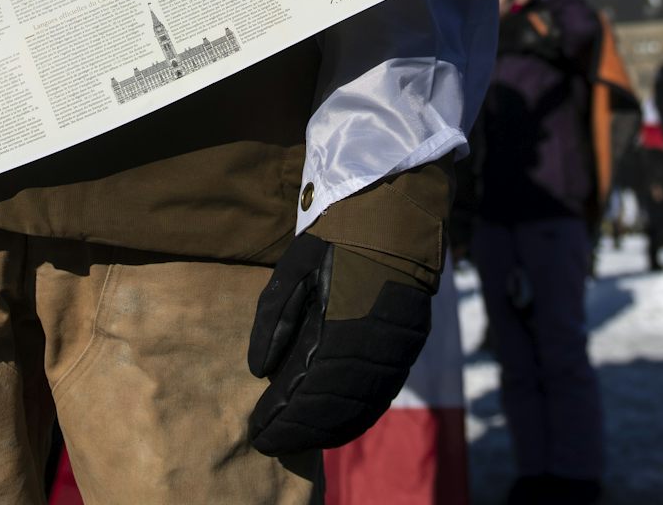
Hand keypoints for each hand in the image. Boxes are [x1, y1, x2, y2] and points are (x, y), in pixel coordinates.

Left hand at [246, 232, 432, 455]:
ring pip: (357, 409)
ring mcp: (394, 353)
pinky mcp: (408, 352)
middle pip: (330, 408)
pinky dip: (355, 419)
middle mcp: (369, 349)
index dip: (279, 416)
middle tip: (267, 444)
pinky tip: (334, 429)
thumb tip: (258, 373)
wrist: (396, 218)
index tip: (255, 431)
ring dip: (324, 431)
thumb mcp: (293, 270)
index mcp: (337, 327)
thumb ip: (274, 321)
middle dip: (296, 431)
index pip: (303, 389)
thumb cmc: (337, 241)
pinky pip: (380, 398)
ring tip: (293, 442)